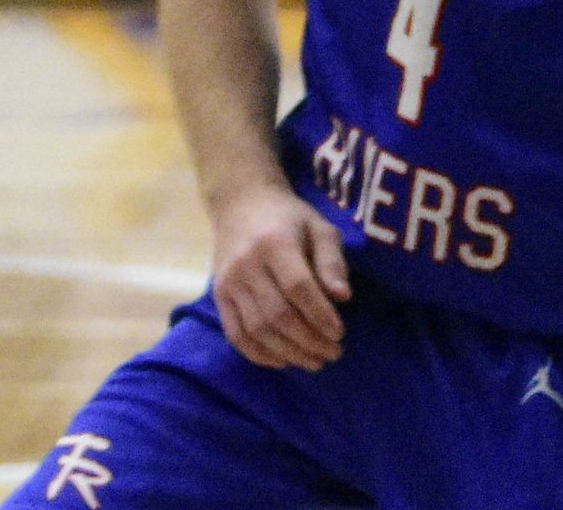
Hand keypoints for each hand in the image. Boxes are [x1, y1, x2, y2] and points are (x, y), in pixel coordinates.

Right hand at [208, 179, 350, 369]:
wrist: (239, 202)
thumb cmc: (288, 218)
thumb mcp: (319, 228)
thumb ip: (332, 261)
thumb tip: (343, 297)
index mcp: (274, 243)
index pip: (298, 288)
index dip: (321, 316)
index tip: (340, 333)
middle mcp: (246, 264)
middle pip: (278, 314)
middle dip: (310, 341)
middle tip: (333, 353)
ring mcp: (228, 281)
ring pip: (257, 329)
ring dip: (289, 352)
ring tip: (314, 361)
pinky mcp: (219, 295)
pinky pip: (235, 333)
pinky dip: (258, 354)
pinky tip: (282, 360)